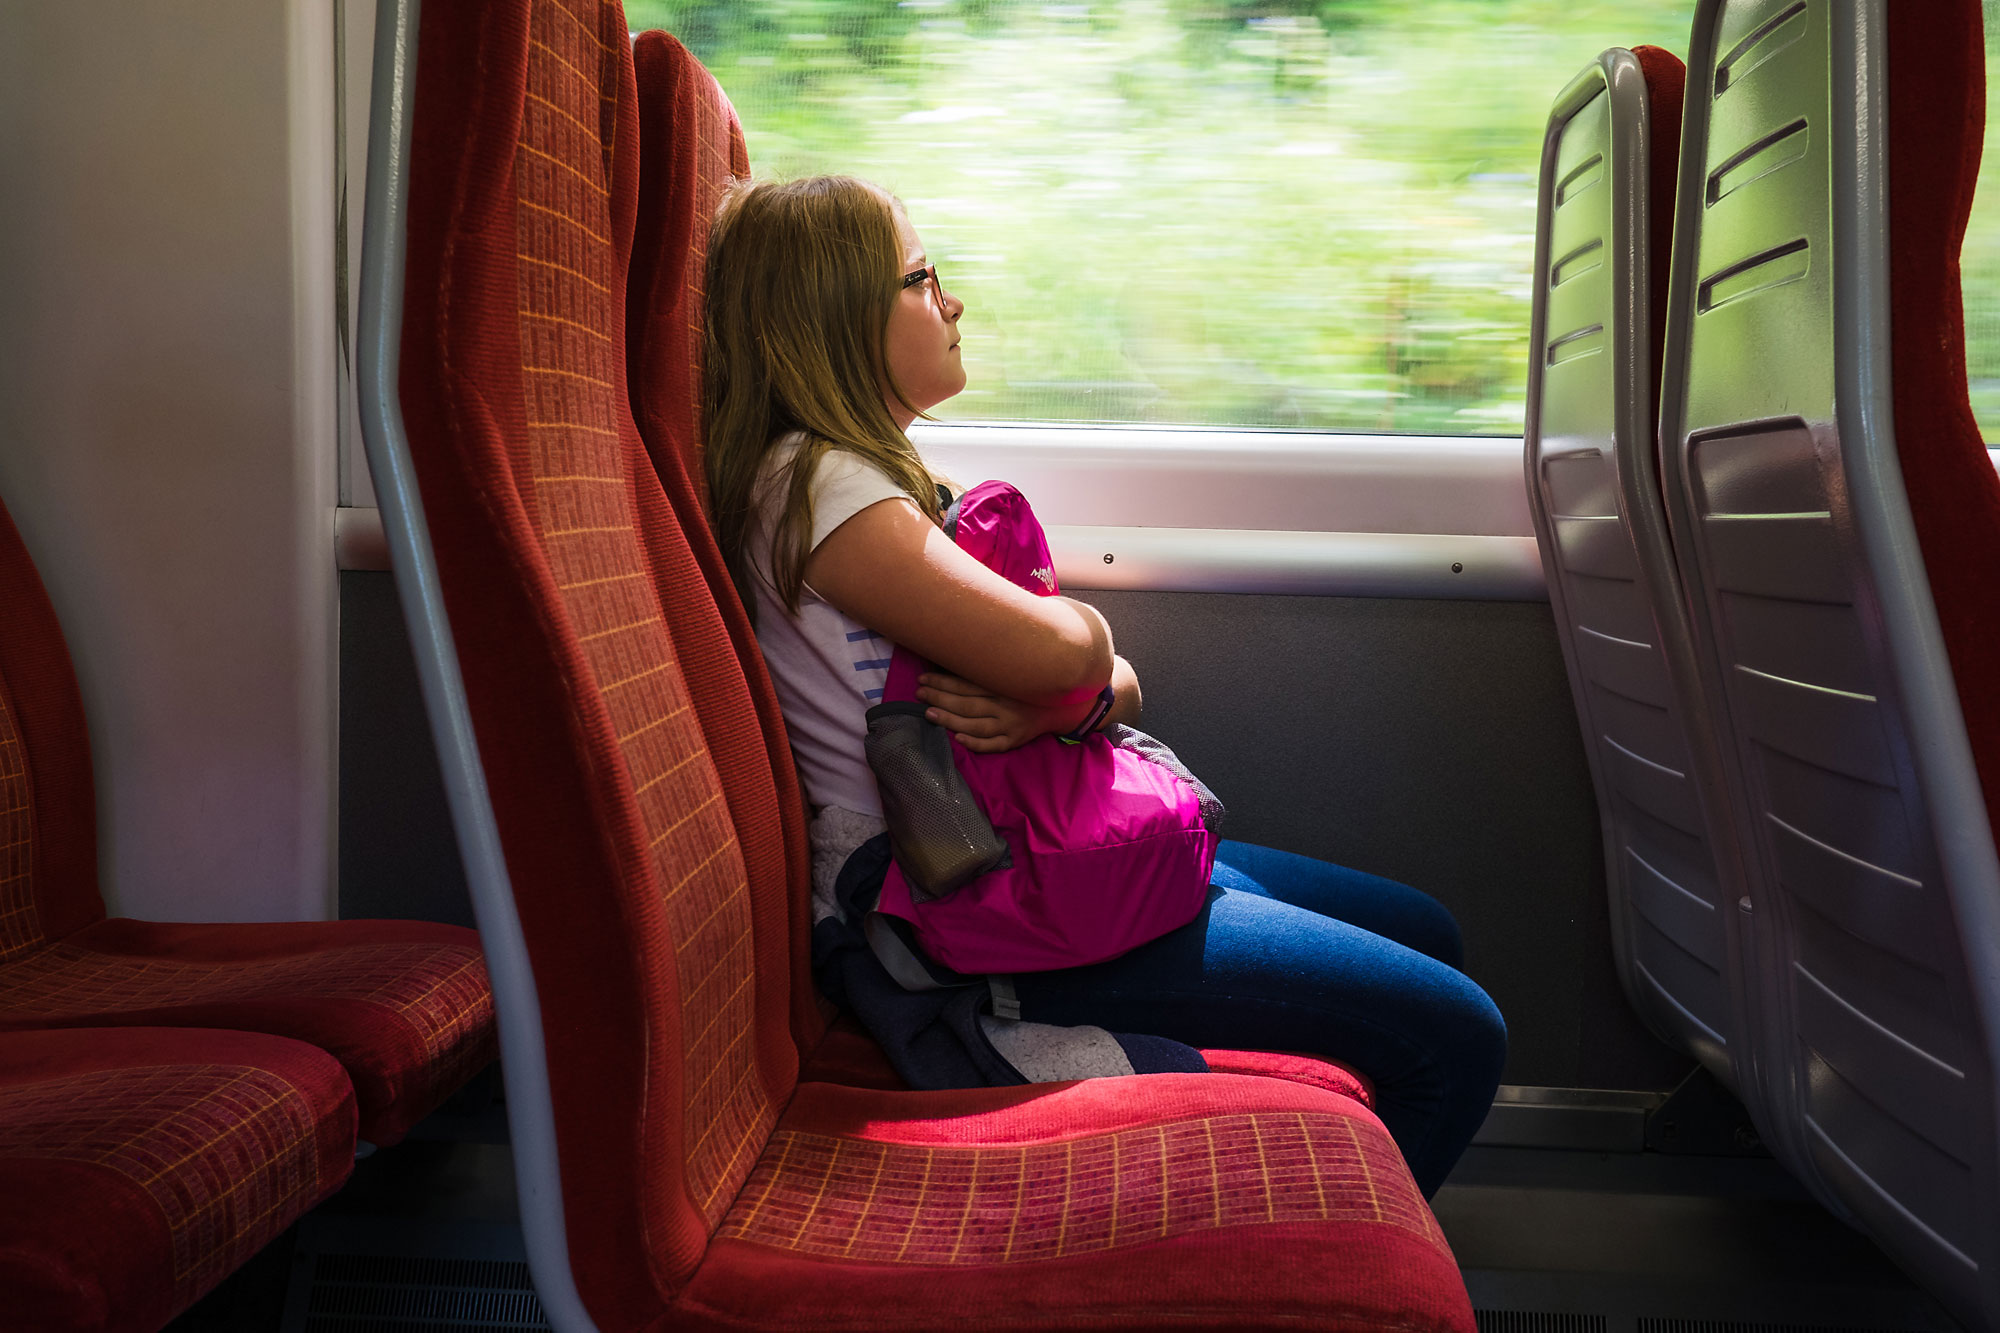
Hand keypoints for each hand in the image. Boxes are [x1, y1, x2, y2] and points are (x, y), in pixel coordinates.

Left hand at [915, 672, 1091, 753]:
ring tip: (928, 714)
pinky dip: (976, 743)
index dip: (943, 681)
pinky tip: (958, 739)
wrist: (1062, 704)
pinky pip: (994, 745)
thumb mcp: (1014, 668)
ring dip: (950, 720)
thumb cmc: (1029, 683)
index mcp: (1004, 683)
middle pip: (967, 703)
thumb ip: (991, 662)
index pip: (967, 683)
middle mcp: (1007, 704)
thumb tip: (959, 645)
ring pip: (976, 725)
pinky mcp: (1015, 739)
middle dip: (940, 698)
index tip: (922, 678)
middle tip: (919, 694)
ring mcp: (1011, 724)